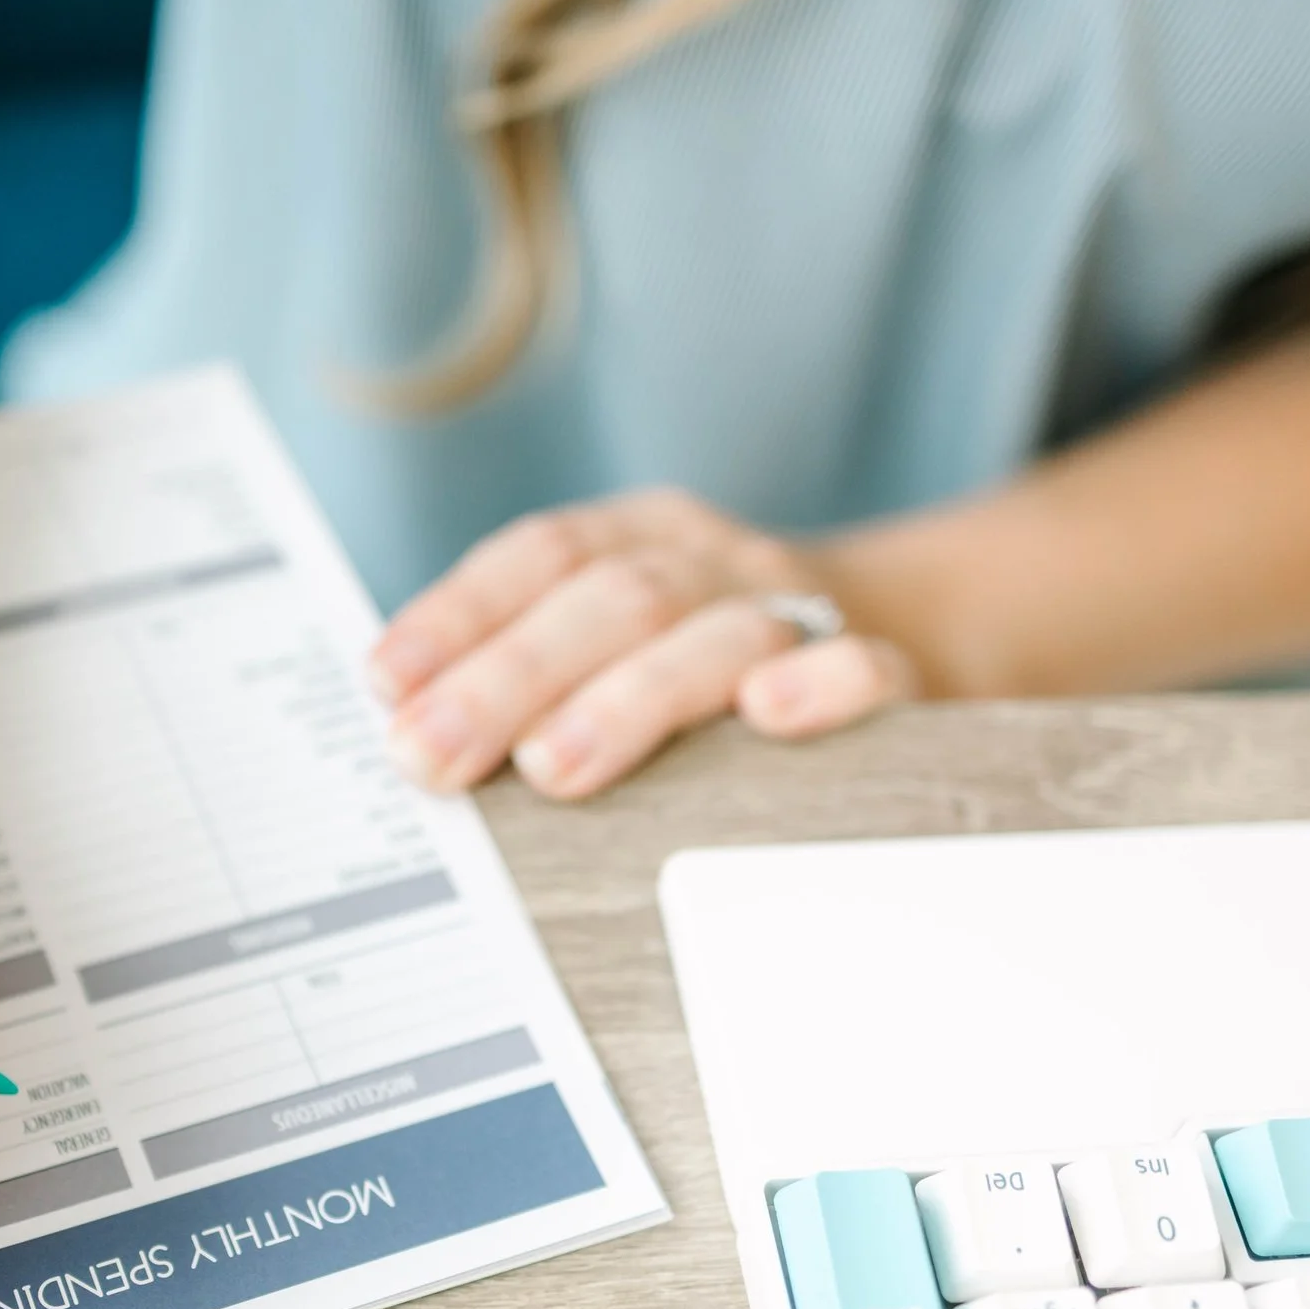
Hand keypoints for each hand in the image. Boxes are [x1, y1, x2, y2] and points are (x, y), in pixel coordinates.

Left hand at [368, 489, 916, 797]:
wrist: (920, 631)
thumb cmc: (720, 668)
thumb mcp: (626, 645)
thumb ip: (532, 675)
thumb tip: (404, 731)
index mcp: (643, 540)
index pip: (542, 555)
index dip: (460, 614)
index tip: (388, 682)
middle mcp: (717, 561)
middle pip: (610, 599)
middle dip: (508, 677)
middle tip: (431, 755)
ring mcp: (804, 611)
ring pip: (713, 632)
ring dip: (625, 698)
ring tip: (550, 768)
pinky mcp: (892, 671)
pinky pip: (866, 667)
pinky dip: (821, 686)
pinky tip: (769, 713)